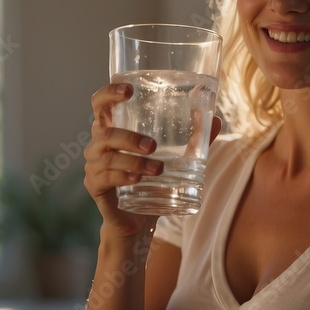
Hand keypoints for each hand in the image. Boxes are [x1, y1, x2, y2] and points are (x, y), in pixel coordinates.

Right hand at [83, 83, 221, 239]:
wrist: (139, 219)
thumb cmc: (153, 182)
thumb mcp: (176, 158)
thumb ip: (194, 139)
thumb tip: (215, 118)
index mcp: (114, 128)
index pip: (101, 103)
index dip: (109, 92)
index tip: (129, 90)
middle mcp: (99, 143)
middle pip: (101, 129)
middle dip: (128, 135)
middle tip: (154, 145)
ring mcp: (94, 165)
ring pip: (108, 155)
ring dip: (134, 161)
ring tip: (158, 169)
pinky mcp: (94, 185)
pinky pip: (105, 177)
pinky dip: (123, 176)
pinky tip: (138, 179)